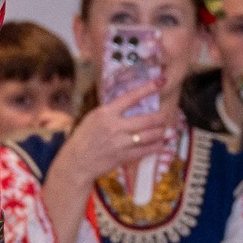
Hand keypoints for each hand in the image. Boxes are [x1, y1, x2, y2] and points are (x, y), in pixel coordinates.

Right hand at [54, 81, 172, 187]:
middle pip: (149, 119)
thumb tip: (131, 103)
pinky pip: (148, 150)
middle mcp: (115, 126)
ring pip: (152, 135)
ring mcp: (121, 143)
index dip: (148, 88)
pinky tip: (160, 143)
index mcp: (106, 113)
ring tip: (164, 130)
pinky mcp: (124, 156)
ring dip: (161, 132)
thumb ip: (112, 111)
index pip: (132, 97)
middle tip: (165, 115)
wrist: (76, 161)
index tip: (161, 81)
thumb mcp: (93, 118)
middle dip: (161, 117)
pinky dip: (157, 146)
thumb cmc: (83, 137)